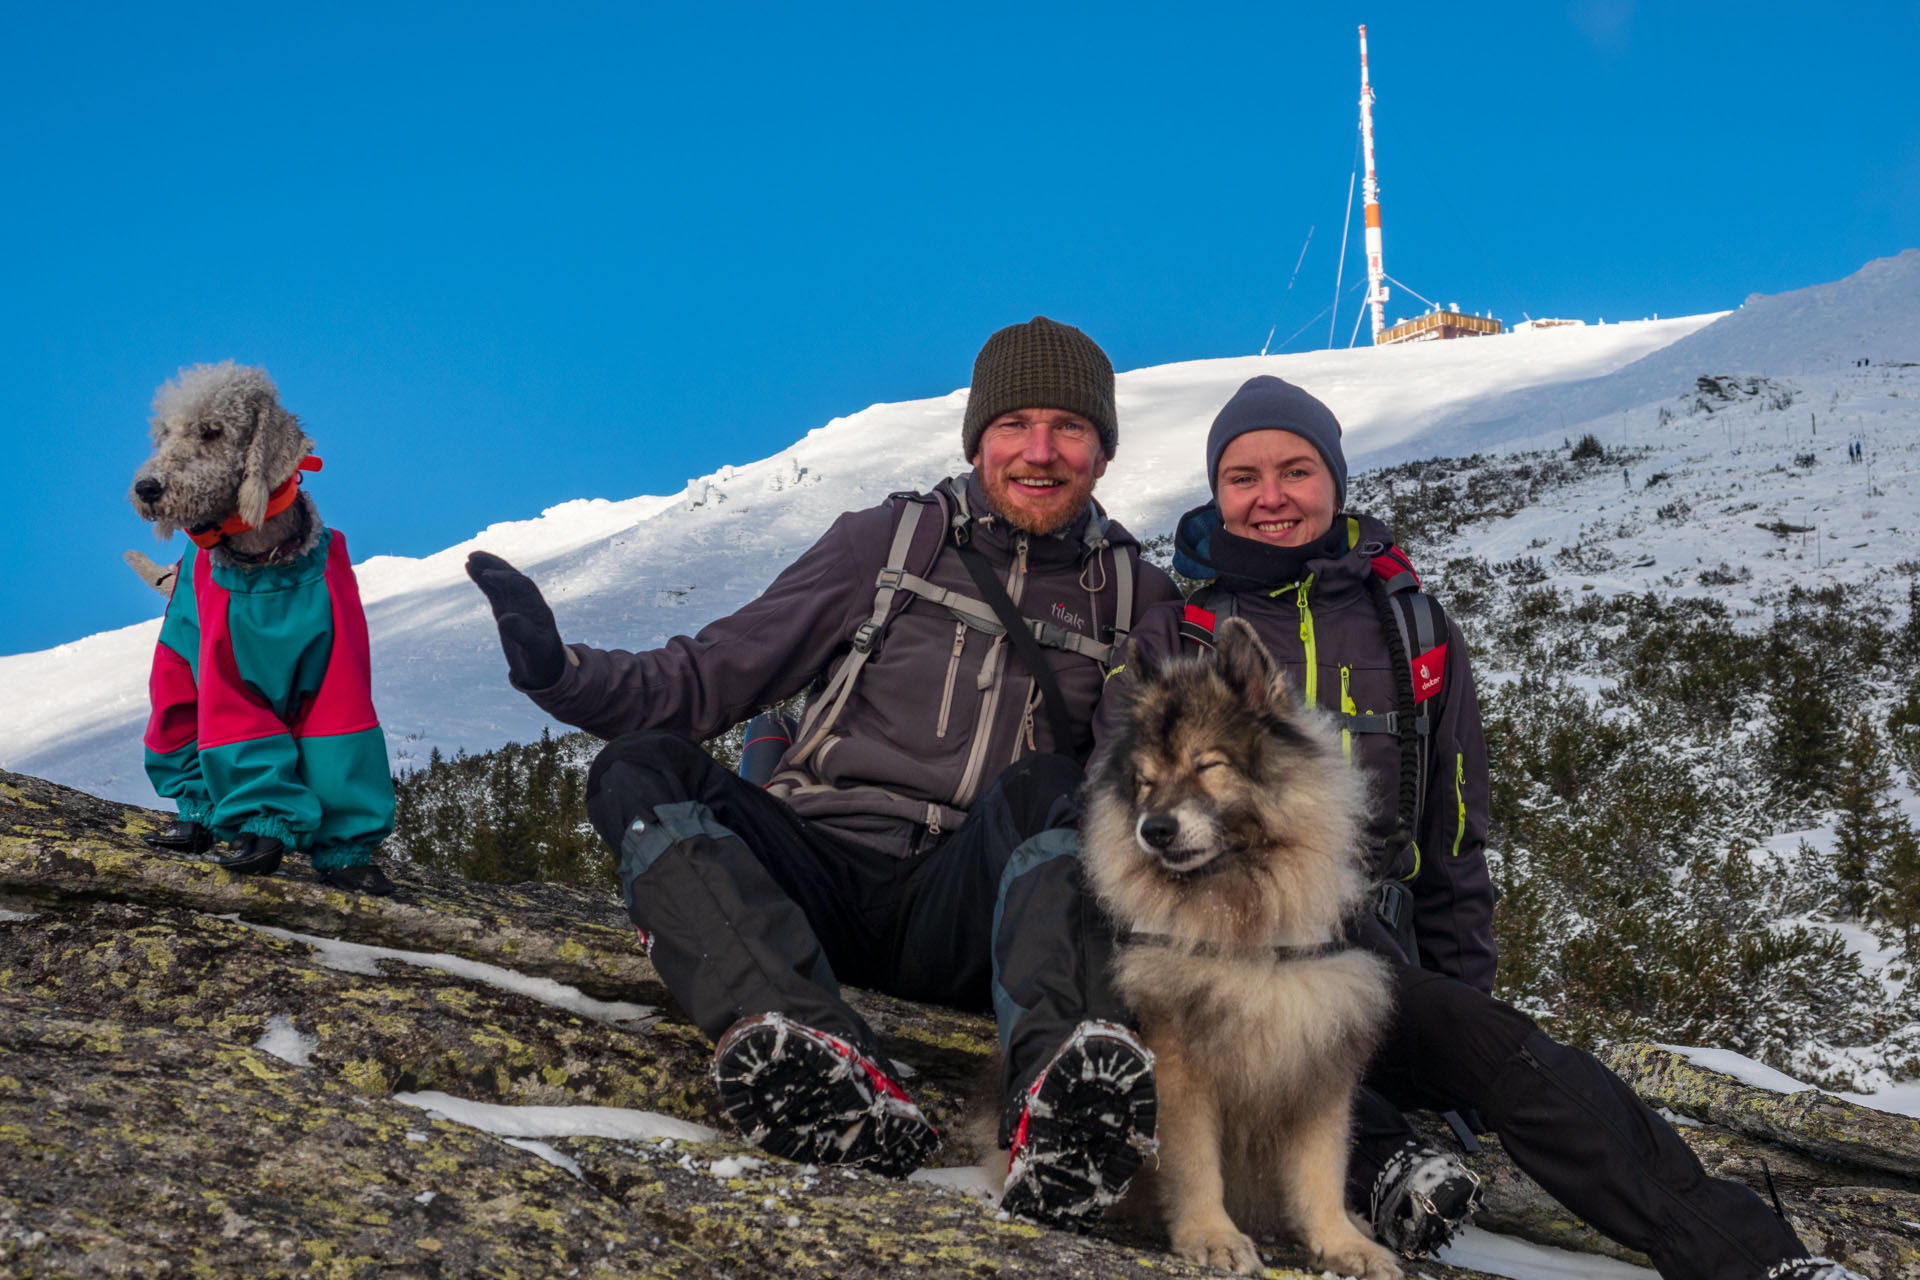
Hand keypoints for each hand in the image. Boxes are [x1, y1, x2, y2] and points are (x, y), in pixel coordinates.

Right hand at [466, 551, 566, 688]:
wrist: (543, 666)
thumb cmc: (542, 658)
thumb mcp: (534, 648)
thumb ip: (523, 633)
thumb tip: (505, 618)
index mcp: (537, 608)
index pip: (522, 586)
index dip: (506, 578)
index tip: (488, 575)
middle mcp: (527, 602)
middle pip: (512, 577)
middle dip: (496, 566)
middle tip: (476, 556)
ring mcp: (515, 604)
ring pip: (500, 581)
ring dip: (487, 568)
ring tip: (470, 558)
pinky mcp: (504, 608)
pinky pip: (492, 589)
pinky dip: (482, 578)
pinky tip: (469, 567)